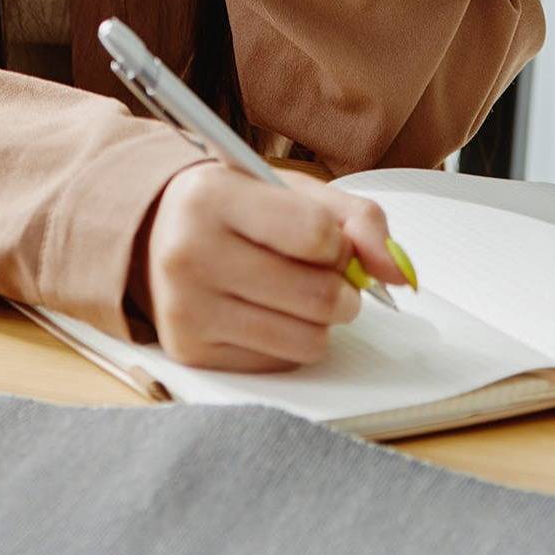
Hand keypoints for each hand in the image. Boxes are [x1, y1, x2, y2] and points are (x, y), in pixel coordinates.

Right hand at [128, 163, 410, 371]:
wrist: (156, 236)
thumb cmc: (234, 210)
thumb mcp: (291, 192)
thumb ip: (357, 220)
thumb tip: (399, 274)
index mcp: (210, 198)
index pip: (318, 235)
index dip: (339, 243)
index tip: (325, 240)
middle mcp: (188, 254)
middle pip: (319, 295)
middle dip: (341, 289)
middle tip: (323, 275)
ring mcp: (186, 308)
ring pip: (307, 339)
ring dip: (320, 321)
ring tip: (297, 296)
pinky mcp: (190, 351)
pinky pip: (281, 362)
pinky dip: (288, 341)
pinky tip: (265, 314)